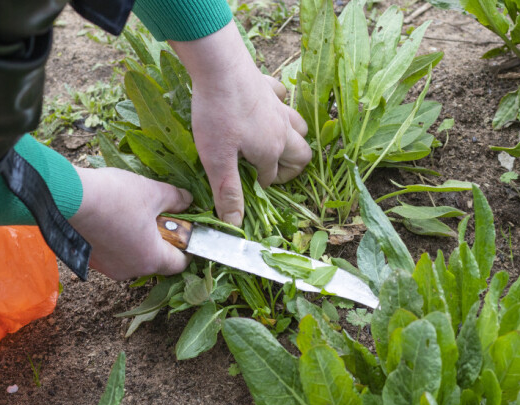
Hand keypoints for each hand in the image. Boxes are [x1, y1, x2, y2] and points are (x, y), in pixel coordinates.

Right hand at [68, 167, 191, 279]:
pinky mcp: (91, 260)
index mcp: (151, 259)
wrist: (67, 197)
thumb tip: (187, 201)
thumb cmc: (116, 197)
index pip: (179, 264)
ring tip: (133, 213)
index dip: (186, 248)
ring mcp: (108, 267)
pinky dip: (118, 240)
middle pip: (156, 260)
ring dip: (138, 239)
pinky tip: (113, 218)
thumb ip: (176, 199)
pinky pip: (113, 253)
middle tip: (158, 216)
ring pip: (133, 257)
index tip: (185, 232)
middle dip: (161, 240)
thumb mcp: (153, 192)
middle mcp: (130, 270)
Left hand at [170, 22, 311, 226]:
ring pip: (299, 126)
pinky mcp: (268, 86)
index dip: (260, 186)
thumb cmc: (217, 114)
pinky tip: (265, 108)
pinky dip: (279, 106)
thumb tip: (235, 224)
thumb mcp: (217, 159)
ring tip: (273, 144)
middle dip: (291, 167)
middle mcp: (282, 130)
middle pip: (302, 154)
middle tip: (270, 171)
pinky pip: (282, 98)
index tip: (244, 186)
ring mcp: (278, 107)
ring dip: (292, 138)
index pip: (272, 178)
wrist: (219, 66)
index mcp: (271, 151)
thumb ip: (228, 191)